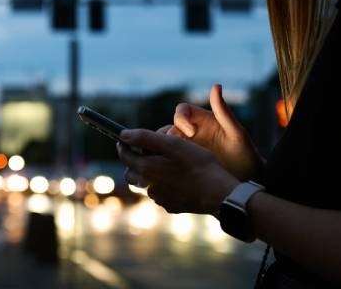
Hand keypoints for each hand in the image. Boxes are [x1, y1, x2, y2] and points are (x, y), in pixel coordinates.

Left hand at [117, 128, 238, 214]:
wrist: (218, 194)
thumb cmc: (198, 165)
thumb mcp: (173, 144)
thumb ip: (146, 138)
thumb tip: (123, 134)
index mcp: (146, 169)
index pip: (125, 156)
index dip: (123, 145)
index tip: (123, 139)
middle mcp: (149, 187)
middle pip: (131, 173)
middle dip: (133, 162)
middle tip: (143, 152)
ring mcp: (160, 199)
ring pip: (146, 184)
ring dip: (150, 174)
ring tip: (165, 164)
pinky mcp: (171, 206)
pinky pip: (160, 194)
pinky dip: (163, 185)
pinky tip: (177, 179)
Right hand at [171, 84, 262, 179]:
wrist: (249, 181)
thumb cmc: (246, 154)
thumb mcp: (236, 133)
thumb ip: (223, 111)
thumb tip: (216, 85)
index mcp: (204, 121)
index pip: (182, 111)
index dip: (181, 118)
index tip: (191, 132)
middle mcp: (193, 133)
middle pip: (170, 126)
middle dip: (166, 135)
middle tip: (172, 148)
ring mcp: (188, 149)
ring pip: (166, 143)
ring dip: (161, 148)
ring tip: (165, 160)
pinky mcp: (185, 164)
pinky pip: (168, 160)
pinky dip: (163, 161)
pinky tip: (167, 169)